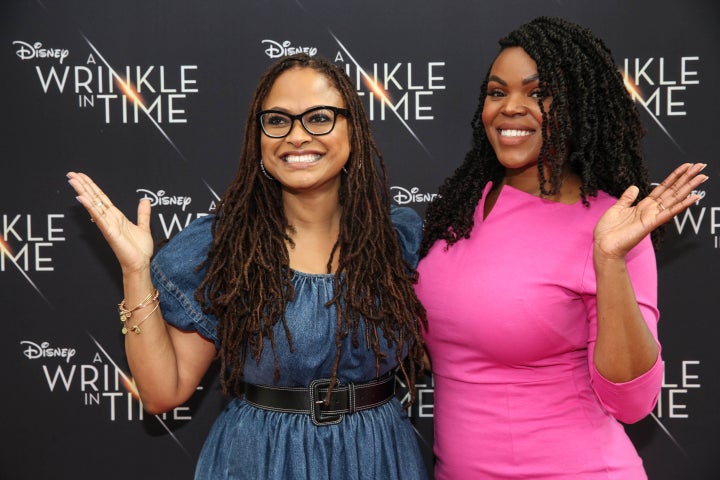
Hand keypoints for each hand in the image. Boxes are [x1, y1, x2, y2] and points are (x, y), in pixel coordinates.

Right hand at [67, 172, 153, 273]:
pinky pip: (98, 218)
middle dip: (83, 185)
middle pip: (94, 198)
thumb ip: (143, 214)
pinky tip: (82, 198)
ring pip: (93, 205)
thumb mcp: (143, 226)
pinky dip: (90, 207)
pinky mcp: (109, 232)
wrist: (140, 263)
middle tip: (71, 173)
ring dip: (83, 192)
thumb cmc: (139, 249)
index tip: (82, 176)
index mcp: (116, 216)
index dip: (92, 186)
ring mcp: (107, 225)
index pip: (101, 198)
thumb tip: (145, 201)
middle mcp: (109, 219)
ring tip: (72, 180)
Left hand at [593, 163, 708, 259]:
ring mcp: (653, 216)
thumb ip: (627, 198)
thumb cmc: (608, 230)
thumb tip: (635, 187)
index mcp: (643, 205)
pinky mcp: (651, 223)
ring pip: (674, 199)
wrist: (604, 245)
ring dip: (688, 187)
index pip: (663, 188)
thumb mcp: (617, 209)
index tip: (686, 167)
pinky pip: (669, 212)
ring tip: (702, 177)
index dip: (674, 177)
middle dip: (686, 178)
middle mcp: (651, 210)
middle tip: (700, 166)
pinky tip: (693, 198)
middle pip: (672, 191)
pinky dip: (681, 205)